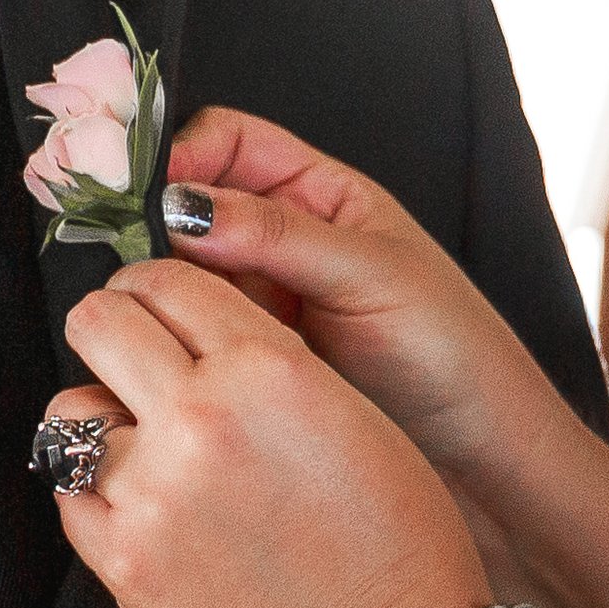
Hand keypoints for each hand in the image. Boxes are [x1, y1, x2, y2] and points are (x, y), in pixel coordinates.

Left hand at [50, 259, 487, 607]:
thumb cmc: (391, 537)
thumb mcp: (349, 409)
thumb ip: (262, 357)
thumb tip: (191, 325)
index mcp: (265, 368)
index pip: (164, 281)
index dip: (155, 289)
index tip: (157, 309)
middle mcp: (199, 417)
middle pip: (98, 322)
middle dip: (115, 332)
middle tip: (133, 360)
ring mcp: (150, 491)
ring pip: (68, 411)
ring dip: (100, 420)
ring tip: (145, 448)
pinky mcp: (121, 558)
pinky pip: (67, 492)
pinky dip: (94, 489)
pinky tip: (142, 503)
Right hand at [162, 107, 585, 525]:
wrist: (481, 465)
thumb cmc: (453, 358)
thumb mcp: (373, 277)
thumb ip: (278, 234)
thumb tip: (183, 205)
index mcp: (322, 197)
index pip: (228, 142)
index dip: (183, 152)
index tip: (149, 191)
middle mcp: (280, 243)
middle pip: (189, 204)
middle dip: (153, 219)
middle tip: (127, 249)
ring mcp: (258, 303)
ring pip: (177, 271)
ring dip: (156, 282)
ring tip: (147, 305)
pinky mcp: (241, 361)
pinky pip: (186, 331)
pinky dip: (165, 333)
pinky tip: (163, 346)